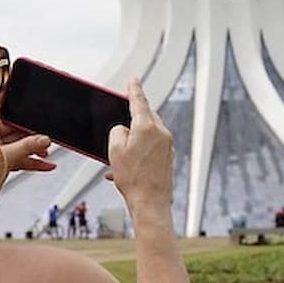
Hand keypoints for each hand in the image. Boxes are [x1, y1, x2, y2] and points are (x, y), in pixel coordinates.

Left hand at [0, 96, 55, 172]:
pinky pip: (17, 158)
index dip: (9, 96)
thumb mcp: (3, 158)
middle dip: (30, 130)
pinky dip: (31, 161)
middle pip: (13, 126)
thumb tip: (43, 140)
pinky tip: (45, 164)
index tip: (21, 90)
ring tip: (47, 150)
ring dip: (33, 147)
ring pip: (17, 143)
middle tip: (44, 131)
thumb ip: (26, 148)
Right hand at [105, 77, 172, 209]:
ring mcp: (167, 145)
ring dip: (134, 140)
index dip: (134, 89)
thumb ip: (118, 131)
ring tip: (121, 158)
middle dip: (133, 120)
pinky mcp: (168, 157)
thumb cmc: (133, 179)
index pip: (139, 101)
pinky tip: (128, 168)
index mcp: (147, 127)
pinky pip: (152, 147)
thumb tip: (124, 129)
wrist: (151, 203)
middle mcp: (161, 133)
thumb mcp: (115, 150)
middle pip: (145, 117)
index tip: (134, 79)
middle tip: (122, 125)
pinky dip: (139, 152)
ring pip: (148, 134)